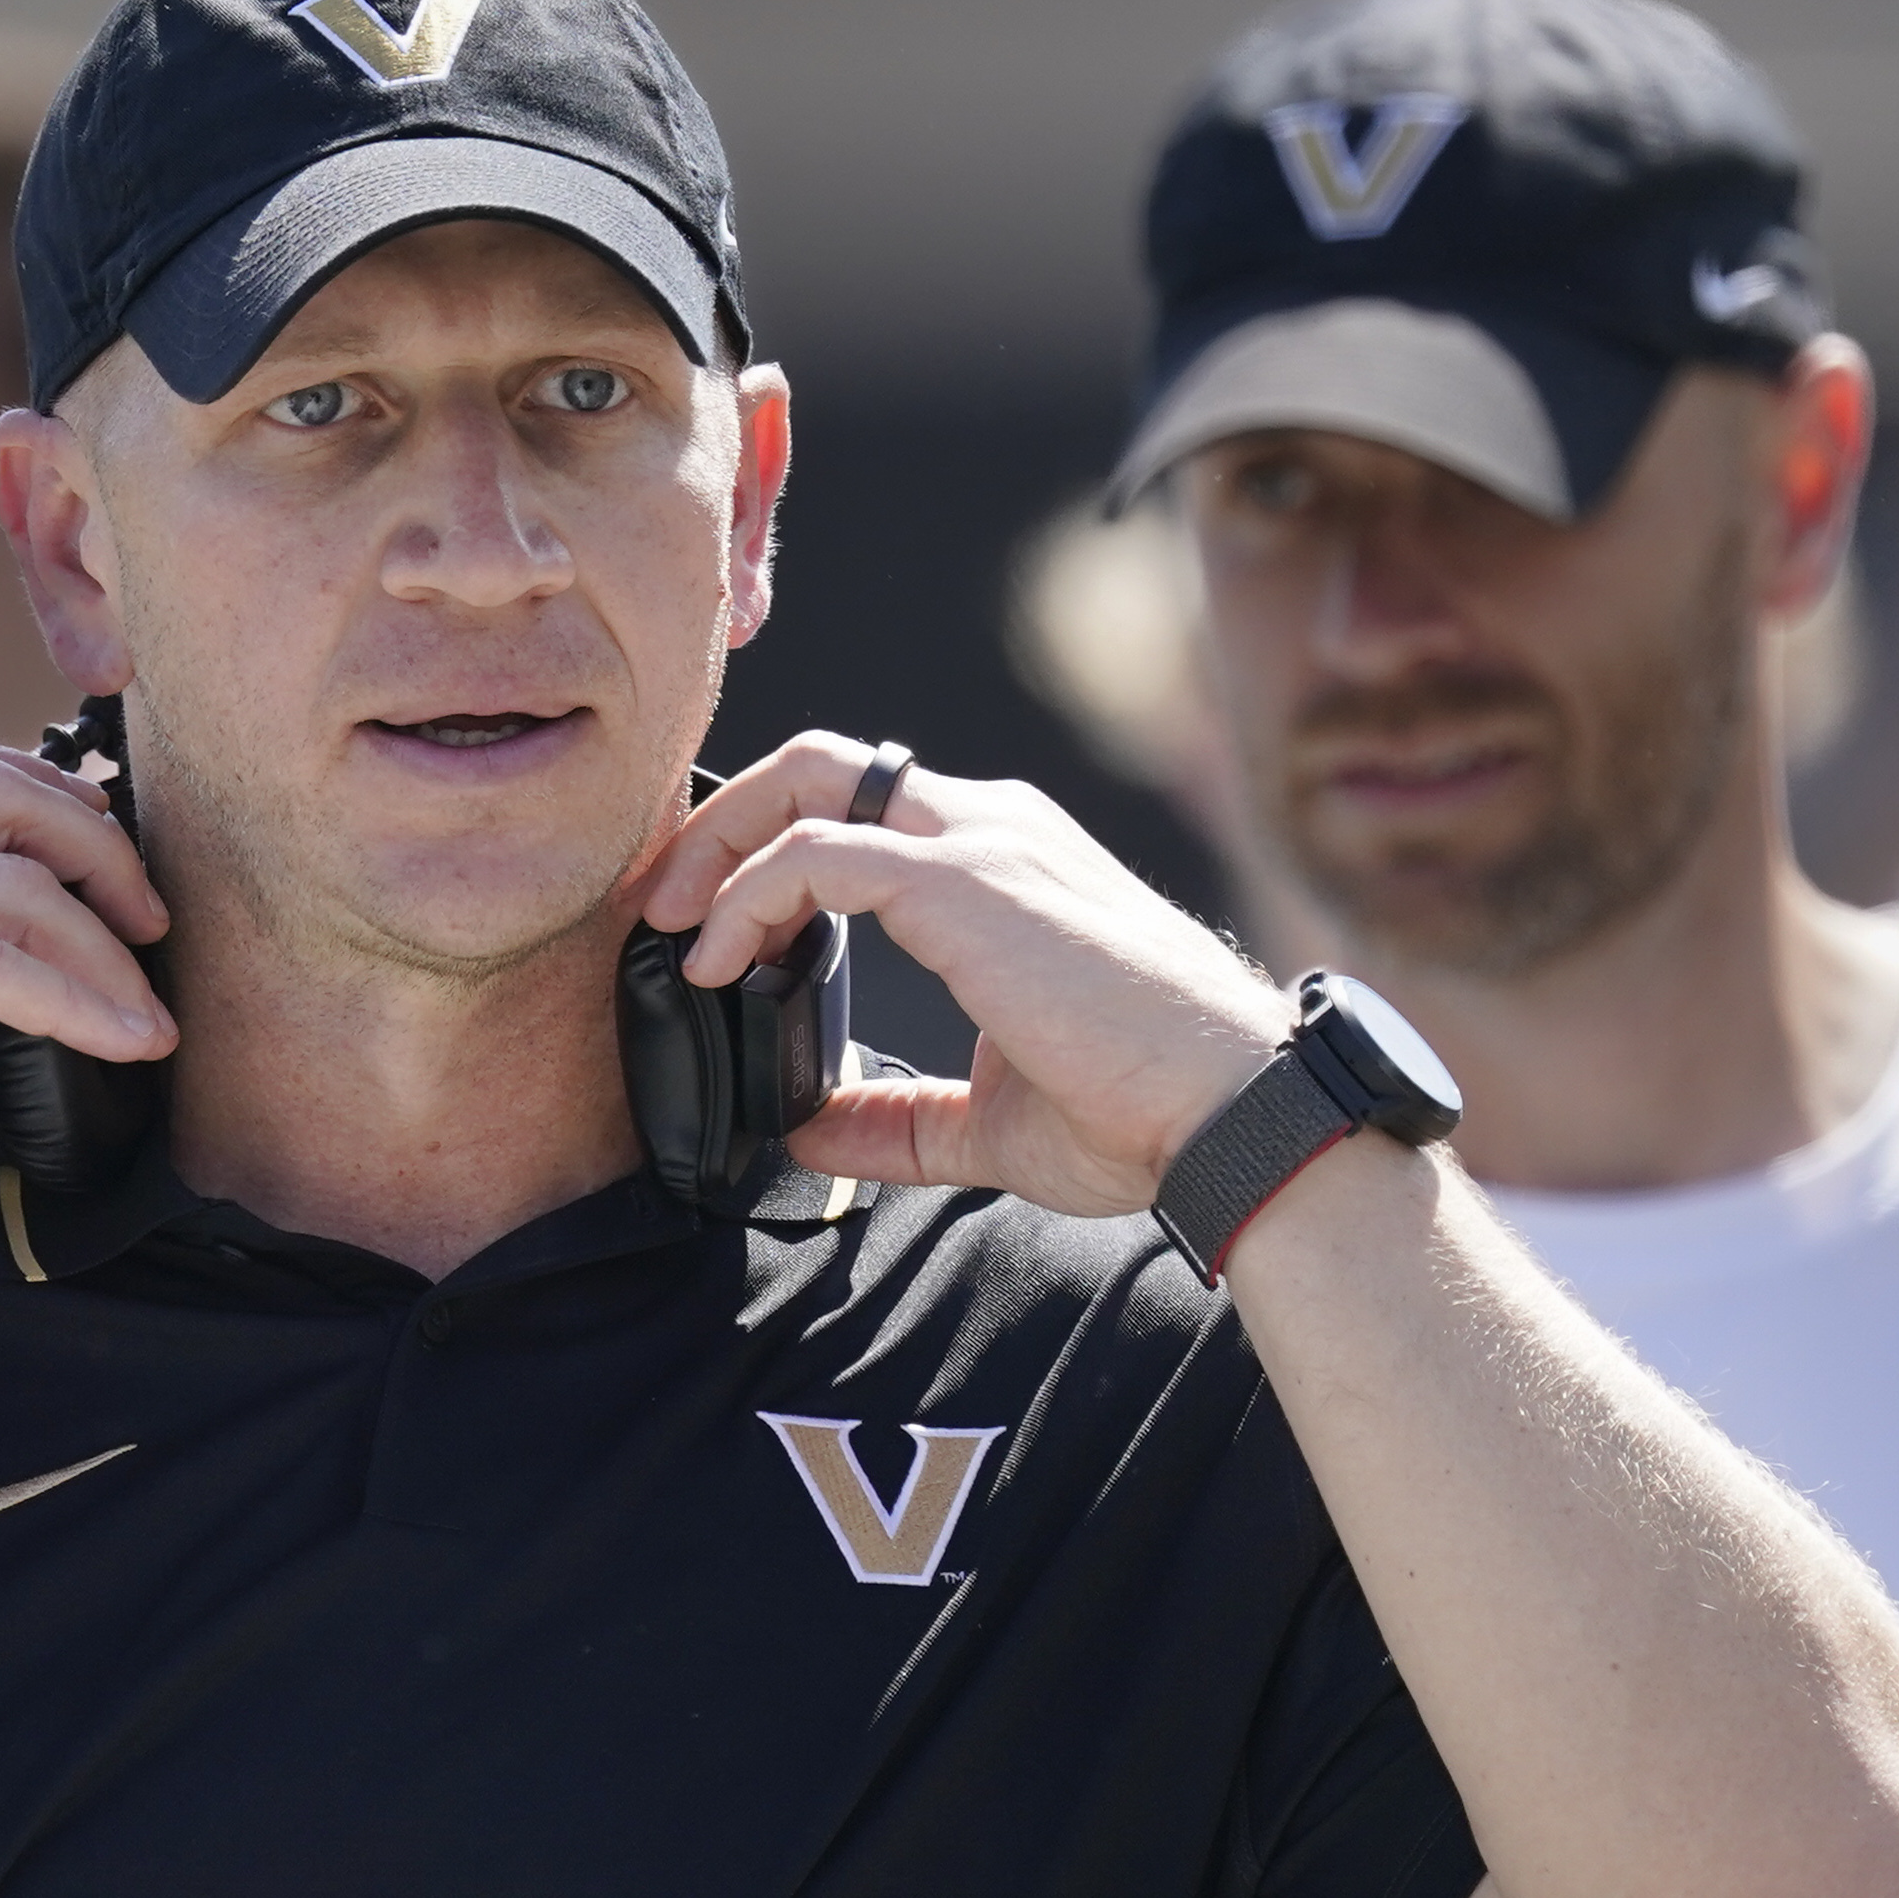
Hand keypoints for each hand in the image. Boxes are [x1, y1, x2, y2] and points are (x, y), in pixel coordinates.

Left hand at [639, 734, 1285, 1215]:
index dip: (770, 844)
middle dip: (726, 819)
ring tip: (671, 928)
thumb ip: (897, 1117)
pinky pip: (817, 854)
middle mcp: (993, 826)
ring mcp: (983, 843)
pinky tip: (716, 961)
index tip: (709, 920)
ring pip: (809, 783)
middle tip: (666, 902)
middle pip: (822, 764)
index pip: (865, 805)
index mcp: (1005, 860)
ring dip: (718, 849)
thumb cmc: (1143, 1109)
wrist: (1232, 1112)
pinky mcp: (969, 882)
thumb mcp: (989, 1120)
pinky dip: (746, 897)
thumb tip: (809, 1133)